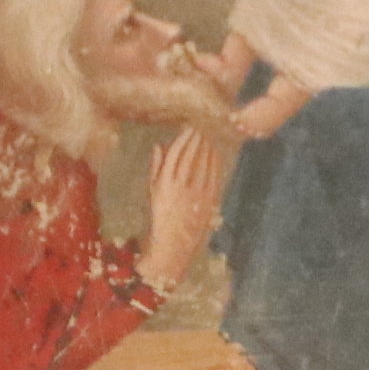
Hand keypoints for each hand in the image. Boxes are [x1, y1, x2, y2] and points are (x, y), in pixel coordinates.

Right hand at [139, 126, 230, 289]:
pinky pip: (213, 175)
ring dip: (208, 146)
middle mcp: (180, 185)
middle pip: (192, 154)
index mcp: (164, 182)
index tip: (189, 125)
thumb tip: (159, 145)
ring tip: (210, 134)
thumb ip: (156, 167)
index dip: (184, 137)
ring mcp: (196, 193)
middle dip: (198, 137)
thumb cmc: (160, 217)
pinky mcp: (208, 201)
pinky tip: (216, 152)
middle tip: (204, 123)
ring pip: (204, 162)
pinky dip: (215, 162)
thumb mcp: (152, 192)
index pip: (176, 152)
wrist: (172, 246)